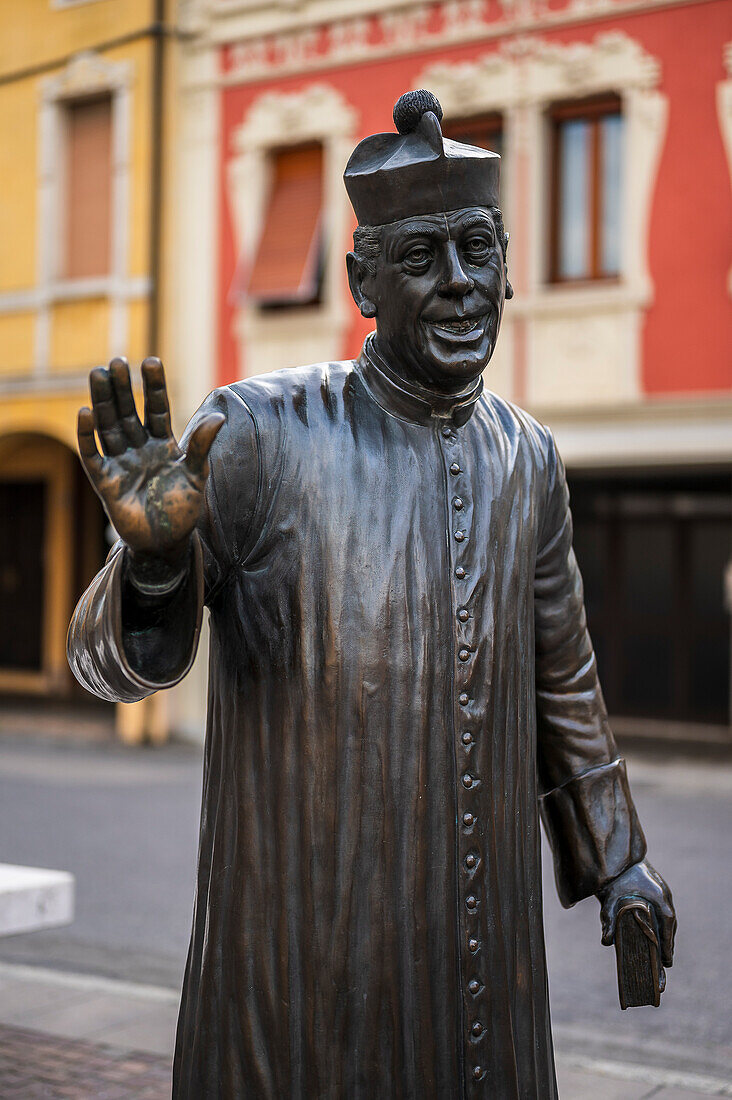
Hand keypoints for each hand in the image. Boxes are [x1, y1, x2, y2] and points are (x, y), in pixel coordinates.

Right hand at [77, 357, 223, 566]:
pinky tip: (84, 412)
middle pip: (128, 412)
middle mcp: (140, 448)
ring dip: (103, 401)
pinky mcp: (105, 480)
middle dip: (123, 387)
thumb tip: (218, 416)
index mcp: (163, 444)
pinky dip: (87, 435)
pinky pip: (92, 454)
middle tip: (116, 361)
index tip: (150, 361)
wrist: (166, 543)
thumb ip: (202, 446)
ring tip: (98, 373)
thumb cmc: (183, 509)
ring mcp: (121, 462)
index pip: (157, 408)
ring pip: (109, 426)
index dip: (154, 387)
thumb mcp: (197, 475)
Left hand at [598, 859, 675, 966]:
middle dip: (668, 943)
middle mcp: (663, 892)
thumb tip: (606, 942)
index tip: (667, 961)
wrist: (613, 852)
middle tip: (665, 964)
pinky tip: (657, 932)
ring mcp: (661, 889)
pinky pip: (662, 909)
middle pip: (670, 923)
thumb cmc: (613, 874)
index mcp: (658, 894)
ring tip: (663, 953)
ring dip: (666, 934)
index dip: (668, 942)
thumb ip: (608, 919)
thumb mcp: (609, 898)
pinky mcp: (656, 888)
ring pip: (667, 917)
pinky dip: (662, 923)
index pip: (668, 922)